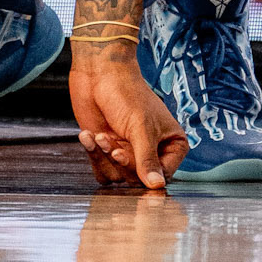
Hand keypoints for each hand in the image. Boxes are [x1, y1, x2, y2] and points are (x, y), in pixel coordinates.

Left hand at [69, 45, 187, 190]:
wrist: (98, 74)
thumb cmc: (127, 93)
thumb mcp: (141, 127)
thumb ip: (147, 159)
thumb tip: (157, 187)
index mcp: (172, 144)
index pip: (163, 175)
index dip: (144, 171)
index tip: (124, 155)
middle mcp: (152, 151)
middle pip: (138, 179)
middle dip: (121, 160)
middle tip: (112, 143)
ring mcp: (130, 153)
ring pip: (118, 177)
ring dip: (105, 156)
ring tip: (100, 135)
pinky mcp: (109, 153)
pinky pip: (102, 171)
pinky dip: (93, 155)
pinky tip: (88, 135)